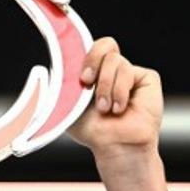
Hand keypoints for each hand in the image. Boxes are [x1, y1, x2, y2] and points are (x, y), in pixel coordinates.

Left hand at [64, 37, 162, 164]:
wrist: (114, 146)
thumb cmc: (92, 131)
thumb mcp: (67, 106)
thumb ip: (57, 87)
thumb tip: (42, 71)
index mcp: (94, 73)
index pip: (91, 48)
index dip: (85, 55)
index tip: (80, 77)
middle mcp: (113, 71)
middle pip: (106, 44)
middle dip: (93, 61)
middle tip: (86, 82)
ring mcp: (130, 74)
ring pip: (115, 60)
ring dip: (104, 87)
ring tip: (105, 108)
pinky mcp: (147, 78)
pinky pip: (128, 70)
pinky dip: (119, 90)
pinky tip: (119, 108)